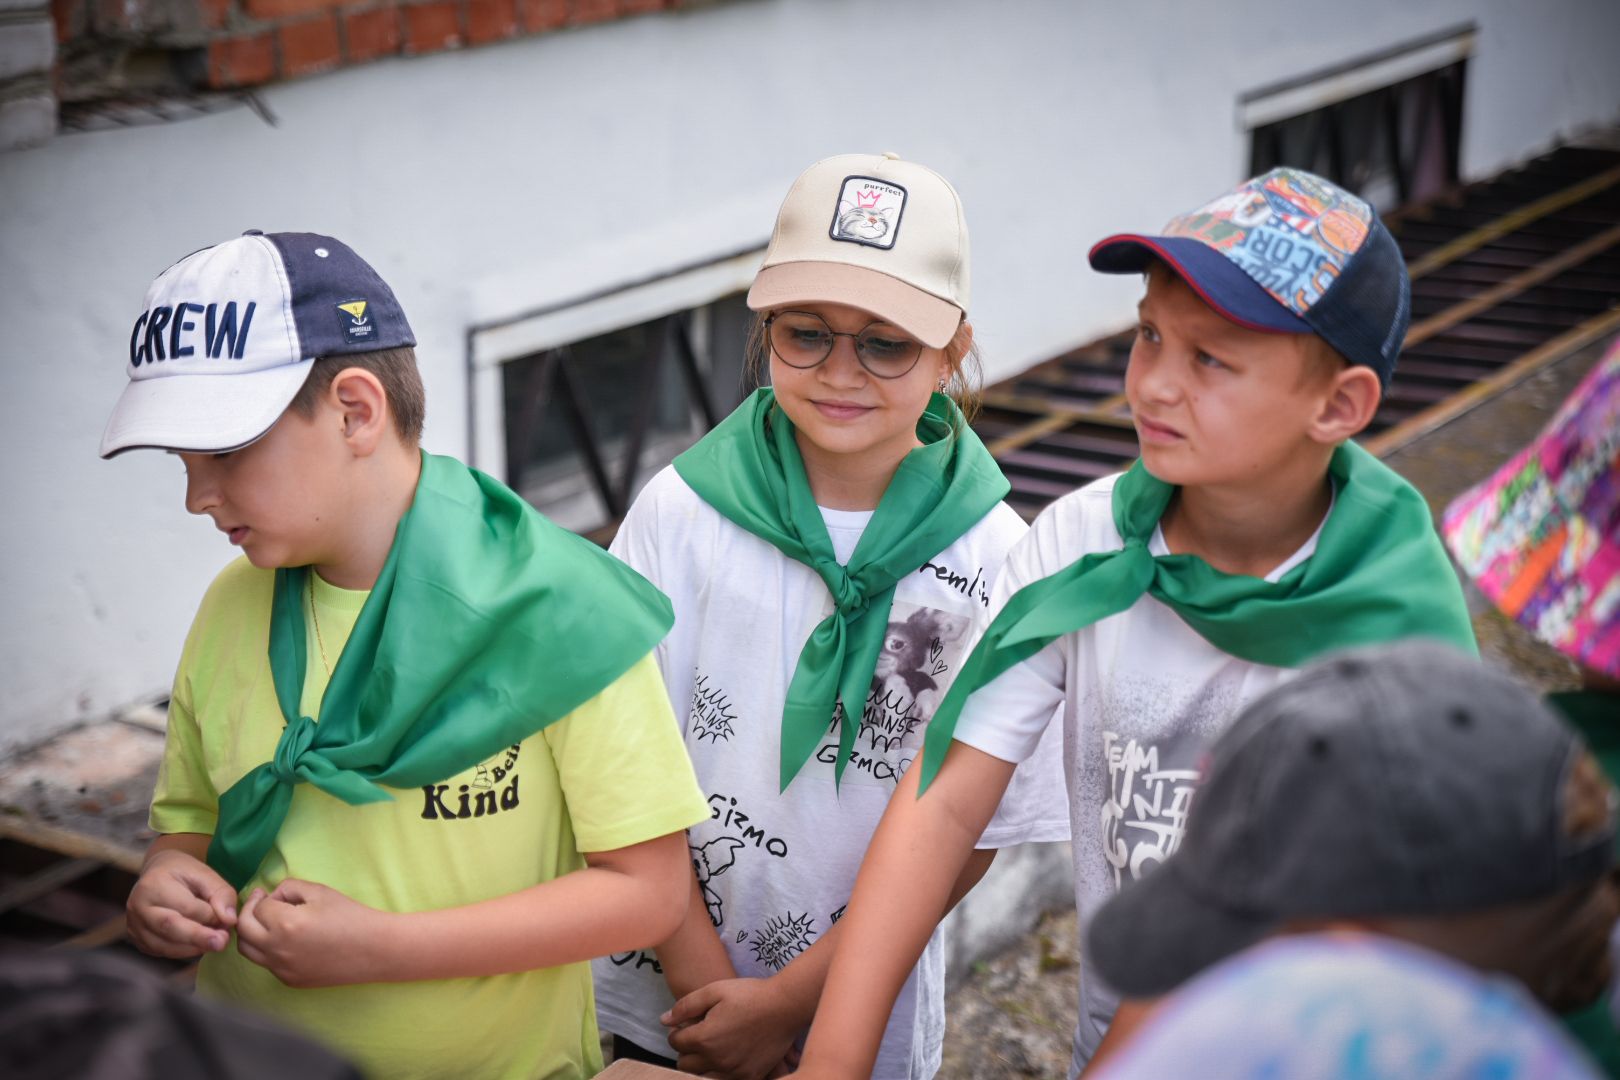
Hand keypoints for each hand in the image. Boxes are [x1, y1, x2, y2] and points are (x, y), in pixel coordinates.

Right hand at [126, 848, 237, 957]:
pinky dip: (182, 952)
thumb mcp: (205, 874)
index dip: (209, 916)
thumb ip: (221, 893)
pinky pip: (160, 951)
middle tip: (222, 942)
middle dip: (199, 937)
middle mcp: (138, 906)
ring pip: (164, 945)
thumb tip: (229, 920)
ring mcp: (134, 925)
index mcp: (154, 884)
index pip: (185, 906)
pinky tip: (198, 945)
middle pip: (169, 927)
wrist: (157, 873)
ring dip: (192, 948)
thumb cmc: (183, 873)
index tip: (228, 920)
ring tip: (214, 943)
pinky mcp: (137, 939)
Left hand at [235, 878, 393, 987]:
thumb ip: (289, 887)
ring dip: (250, 934)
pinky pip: (266, 963)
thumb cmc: (350, 916)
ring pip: (247, 951)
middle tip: (258, 903)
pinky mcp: (289, 980)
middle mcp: (277, 950)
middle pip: (243, 930)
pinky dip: (268, 950)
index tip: (273, 894)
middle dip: (247, 912)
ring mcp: (281, 969)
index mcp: (285, 924)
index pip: (258, 908)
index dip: (264, 897)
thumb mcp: (320, 892)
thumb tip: (272, 897)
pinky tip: (286, 940)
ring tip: (265, 922)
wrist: (373, 949)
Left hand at [662, 976, 801, 1078]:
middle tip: (699, 1034)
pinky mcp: (750, 1075)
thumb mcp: (714, 990)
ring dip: (703, 1062)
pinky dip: (723, 1069)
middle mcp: (717, 1060)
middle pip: (685, 1065)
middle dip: (687, 1050)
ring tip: (715, 1043)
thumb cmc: (749, 994)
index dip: (677, 1032)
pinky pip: (727, 1079)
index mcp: (705, 1039)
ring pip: (704, 1075)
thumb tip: (664, 1021)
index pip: (676, 1043)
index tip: (686, 1024)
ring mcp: (734, 1071)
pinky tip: (731, 1052)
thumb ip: (686, 1006)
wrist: (785, 1005)